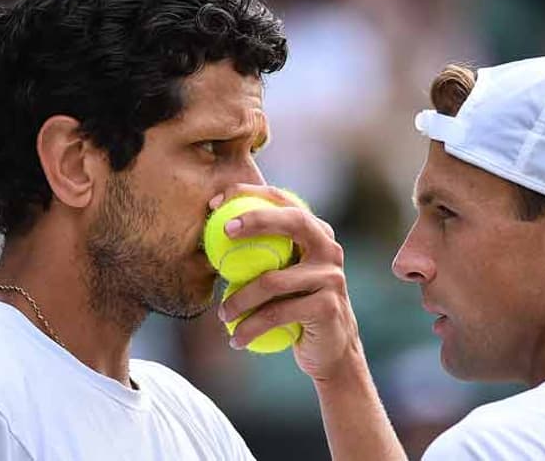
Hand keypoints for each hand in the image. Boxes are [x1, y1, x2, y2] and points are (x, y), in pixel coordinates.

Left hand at [211, 184, 361, 381]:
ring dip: (239, 298)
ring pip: (273, 281)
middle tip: (223, 232)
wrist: (333, 350)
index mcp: (318, 234)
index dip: (250, 194)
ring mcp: (332, 277)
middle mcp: (330, 250)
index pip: (285, 202)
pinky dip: (250, 327)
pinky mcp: (328, 306)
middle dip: (256, 220)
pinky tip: (236, 339)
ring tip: (222, 314)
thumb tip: (211, 234)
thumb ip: (263, 253)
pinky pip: (277, 314)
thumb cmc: (297, 308)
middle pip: (293, 222)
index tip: (215, 202)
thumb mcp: (284, 277)